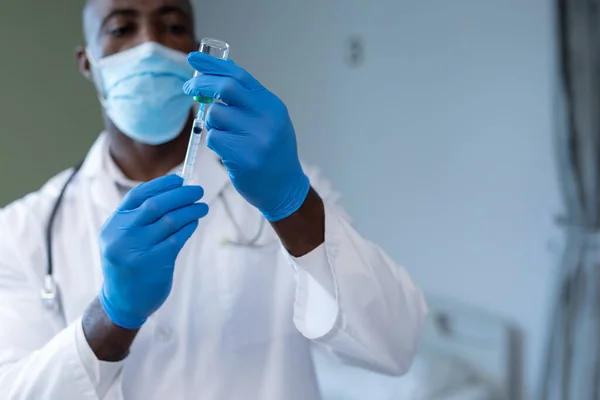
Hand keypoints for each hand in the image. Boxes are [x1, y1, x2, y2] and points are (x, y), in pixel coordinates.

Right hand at [99, 175, 207, 328]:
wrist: (122, 301)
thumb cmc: (128, 262)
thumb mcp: (121, 237)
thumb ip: (139, 217)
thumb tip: (173, 190)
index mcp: (113, 224)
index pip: (138, 195)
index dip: (161, 184)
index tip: (180, 179)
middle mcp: (123, 235)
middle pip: (157, 205)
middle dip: (181, 194)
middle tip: (198, 190)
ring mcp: (138, 249)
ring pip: (170, 221)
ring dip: (190, 210)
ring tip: (202, 206)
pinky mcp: (155, 263)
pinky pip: (177, 239)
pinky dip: (189, 228)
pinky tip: (195, 223)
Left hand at [183, 52, 309, 221]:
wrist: (284, 188)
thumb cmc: (271, 153)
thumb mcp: (268, 121)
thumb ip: (246, 101)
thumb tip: (214, 77)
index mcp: (272, 105)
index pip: (239, 76)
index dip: (213, 65)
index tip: (193, 58)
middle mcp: (267, 118)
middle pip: (226, 88)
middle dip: (202, 85)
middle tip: (189, 89)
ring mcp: (257, 137)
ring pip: (215, 116)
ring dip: (212, 125)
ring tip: (227, 138)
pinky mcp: (244, 157)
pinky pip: (215, 140)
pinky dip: (216, 144)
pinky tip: (230, 153)